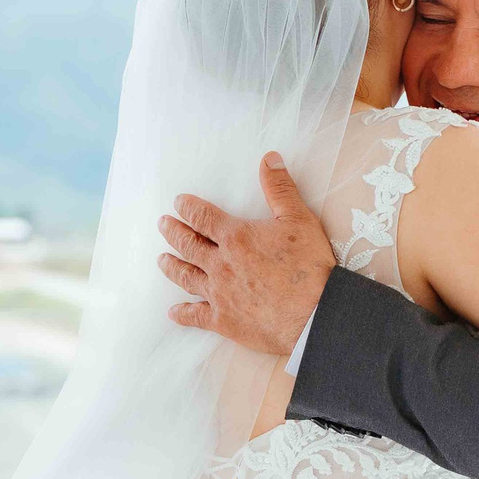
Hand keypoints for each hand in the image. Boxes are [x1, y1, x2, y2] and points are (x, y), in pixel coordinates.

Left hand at [156, 154, 334, 357]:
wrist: (317, 314)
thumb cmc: (310, 266)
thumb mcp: (299, 219)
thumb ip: (280, 188)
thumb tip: (268, 158)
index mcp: (236, 237)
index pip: (203, 217)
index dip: (188, 208)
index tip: (178, 203)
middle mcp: (221, 264)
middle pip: (188, 245)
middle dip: (173, 232)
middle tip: (162, 225)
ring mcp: (219, 294)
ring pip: (187, 277)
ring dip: (172, 266)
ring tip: (161, 260)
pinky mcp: (224, 320)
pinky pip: (196, 316)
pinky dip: (183, 313)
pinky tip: (173, 312)